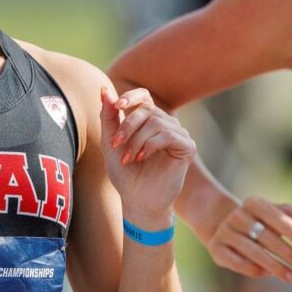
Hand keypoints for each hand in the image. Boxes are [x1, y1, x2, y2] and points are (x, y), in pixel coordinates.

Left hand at [101, 86, 195, 227]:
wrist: (138, 200)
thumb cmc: (125, 173)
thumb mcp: (111, 142)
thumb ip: (108, 117)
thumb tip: (104, 90)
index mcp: (148, 120)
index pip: (143, 95)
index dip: (130, 97)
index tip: (116, 106)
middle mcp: (166, 124)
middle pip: (147, 109)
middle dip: (127, 125)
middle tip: (115, 144)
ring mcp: (178, 134)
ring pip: (156, 122)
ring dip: (137, 140)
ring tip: (128, 158)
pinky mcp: (187, 147)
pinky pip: (168, 135)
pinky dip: (150, 145)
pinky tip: (142, 158)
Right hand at [206, 196, 291, 283]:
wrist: (220, 223)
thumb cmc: (257, 221)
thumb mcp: (274, 213)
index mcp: (254, 203)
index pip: (281, 221)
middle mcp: (237, 216)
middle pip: (269, 238)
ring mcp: (225, 232)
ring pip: (254, 252)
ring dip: (277, 267)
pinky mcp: (216, 248)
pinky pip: (237, 263)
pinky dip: (254, 270)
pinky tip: (270, 275)